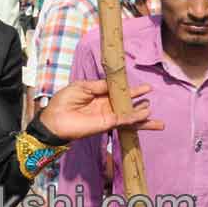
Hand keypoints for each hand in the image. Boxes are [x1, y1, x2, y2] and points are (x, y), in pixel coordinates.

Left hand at [39, 80, 164, 141]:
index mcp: (100, 95)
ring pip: (129, 116)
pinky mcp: (107, 124)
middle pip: (127, 104)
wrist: (55, 118)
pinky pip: (124, 120)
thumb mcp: (82, 86)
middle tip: (151, 96)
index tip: (146, 88)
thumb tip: (115, 82)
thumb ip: (100, 85)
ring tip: (153, 113)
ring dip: (142, 115)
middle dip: (140, 101)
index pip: (119, 92)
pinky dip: (135, 117)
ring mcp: (108, 115)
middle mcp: (106, 106)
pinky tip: (145, 114)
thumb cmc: (64, 100)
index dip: (132, 90)